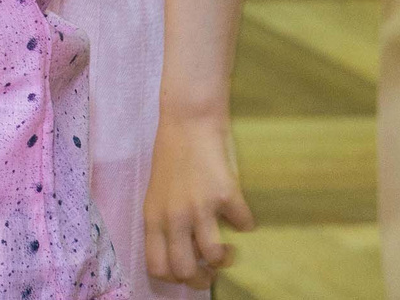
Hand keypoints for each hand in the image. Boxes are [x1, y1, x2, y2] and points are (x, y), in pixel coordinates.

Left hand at [144, 107, 253, 287]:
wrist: (189, 119)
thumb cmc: (173, 154)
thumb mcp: (159, 192)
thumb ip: (167, 221)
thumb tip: (185, 251)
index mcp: (153, 216)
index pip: (157, 267)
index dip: (174, 278)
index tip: (187, 273)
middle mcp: (174, 216)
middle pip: (185, 271)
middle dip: (201, 280)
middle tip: (210, 272)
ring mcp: (200, 207)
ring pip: (214, 257)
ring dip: (225, 258)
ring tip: (226, 248)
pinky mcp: (226, 195)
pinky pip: (244, 225)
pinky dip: (246, 223)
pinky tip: (239, 212)